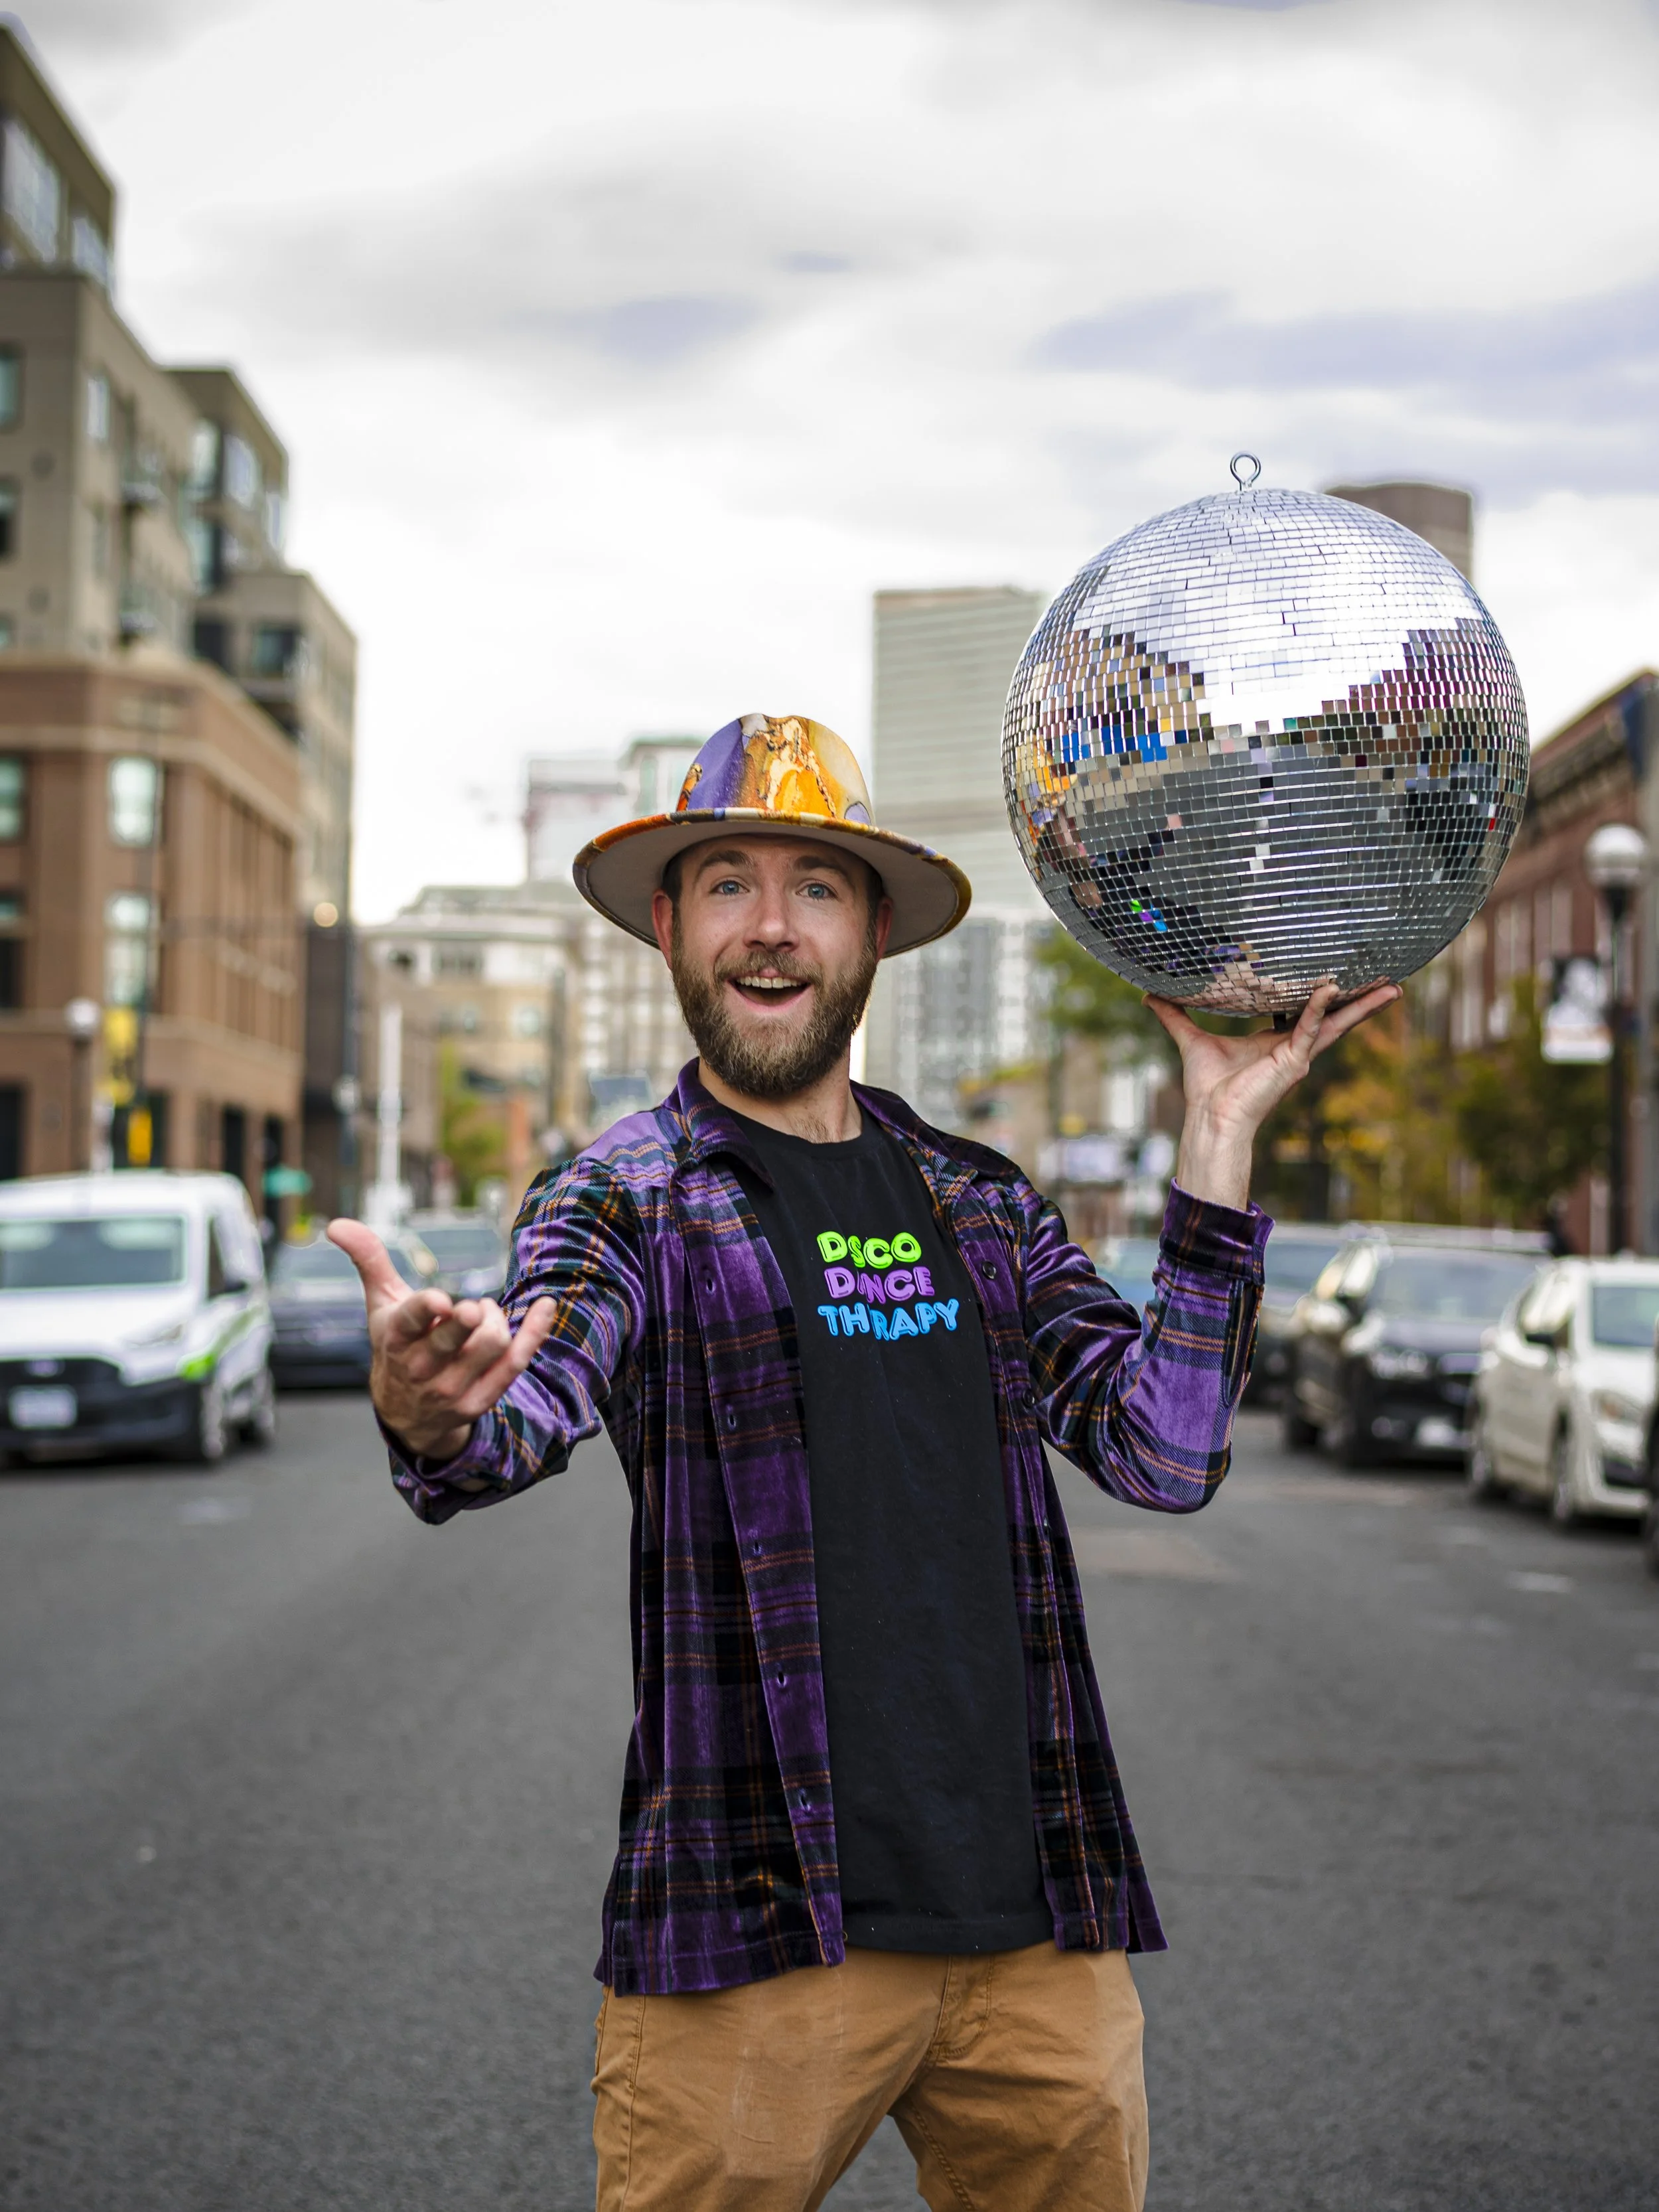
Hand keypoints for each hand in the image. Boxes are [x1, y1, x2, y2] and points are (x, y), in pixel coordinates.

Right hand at [328, 1218, 556, 1462]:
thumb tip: (336, 1223)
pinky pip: (517, 1363)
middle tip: (471, 1308)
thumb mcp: (380, 1305)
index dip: (427, 1309)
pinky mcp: (480, 1400)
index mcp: (395, 1339)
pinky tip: (545, 1306)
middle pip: (459, 1336)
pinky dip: (535, 1331)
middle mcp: (421, 1368)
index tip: (440, 1300)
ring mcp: (452, 1388)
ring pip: (492, 1344)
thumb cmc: (397, 1345)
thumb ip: (368, 1260)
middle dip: (472, 1315)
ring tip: (481, 1316)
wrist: (406, 1415)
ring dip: (496, 1318)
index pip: (410, 1322)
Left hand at [1145, 980, 1400, 1210]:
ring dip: (1363, 1006)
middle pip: (1334, 1016)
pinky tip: (1331, 987)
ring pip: (1336, 1023)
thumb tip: (1149, 995)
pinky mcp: (1292, 1062)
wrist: (1210, 1118)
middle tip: (1389, 979)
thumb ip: (1174, 1016)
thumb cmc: (1206, 1088)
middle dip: (1362, 1000)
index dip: (1325, 994)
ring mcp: (1298, 1056)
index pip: (1308, 1012)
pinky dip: (1320, 1008)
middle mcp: (1294, 1048)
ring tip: (1391, 987)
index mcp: (1276, 1042)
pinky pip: (1310, 1029)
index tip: (1343, 972)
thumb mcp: (1191, 1040)